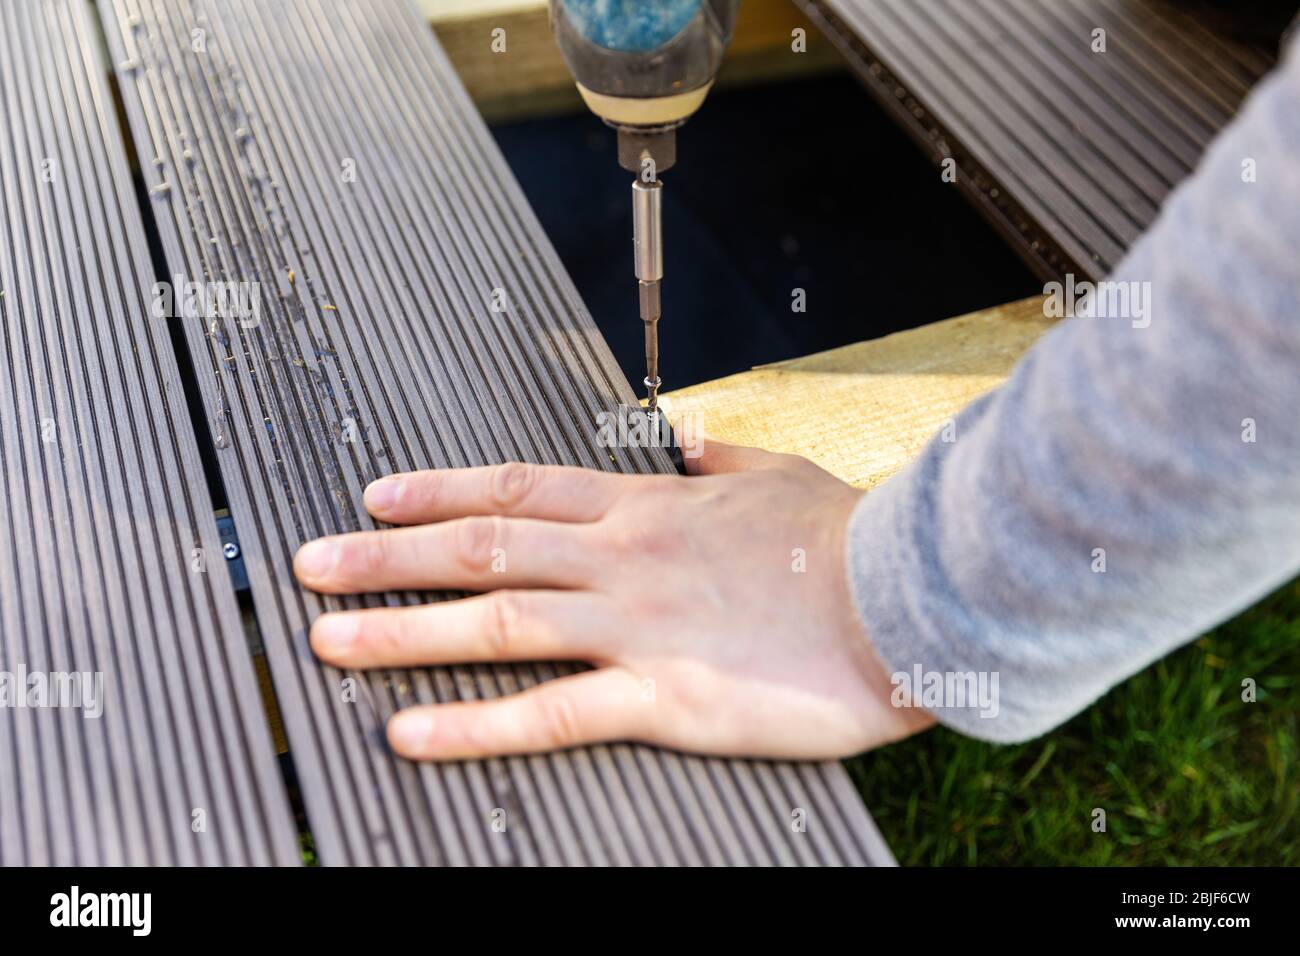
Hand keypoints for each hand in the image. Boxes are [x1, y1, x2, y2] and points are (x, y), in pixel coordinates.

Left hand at [292, 439, 933, 760]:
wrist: (913, 592)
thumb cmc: (850, 536)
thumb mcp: (779, 473)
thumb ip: (721, 457)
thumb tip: (687, 439)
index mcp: (649, 508)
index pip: (519, 489)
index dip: (441, 490)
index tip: (380, 493)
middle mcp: (625, 558)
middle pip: (483, 547)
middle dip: (388, 554)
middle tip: (312, 564)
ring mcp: (638, 624)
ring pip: (498, 619)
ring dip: (403, 628)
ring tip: (328, 639)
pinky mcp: (667, 694)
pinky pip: (553, 710)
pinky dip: (476, 722)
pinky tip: (415, 731)